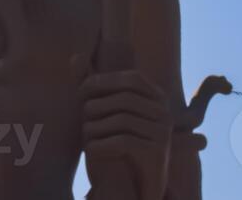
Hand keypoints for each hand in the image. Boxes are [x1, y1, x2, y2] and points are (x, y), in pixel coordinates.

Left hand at [82, 70, 172, 199]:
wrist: (131, 186)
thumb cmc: (114, 142)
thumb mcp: (103, 111)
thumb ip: (90, 83)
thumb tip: (76, 55)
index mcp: (157, 98)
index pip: (131, 79)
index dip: (103, 81)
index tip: (81, 92)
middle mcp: (165, 114)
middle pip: (125, 98)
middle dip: (98, 104)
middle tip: (81, 116)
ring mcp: (164, 134)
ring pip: (123, 119)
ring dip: (97, 126)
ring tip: (85, 134)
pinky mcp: (158, 154)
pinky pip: (124, 141)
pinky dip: (102, 144)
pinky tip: (91, 150)